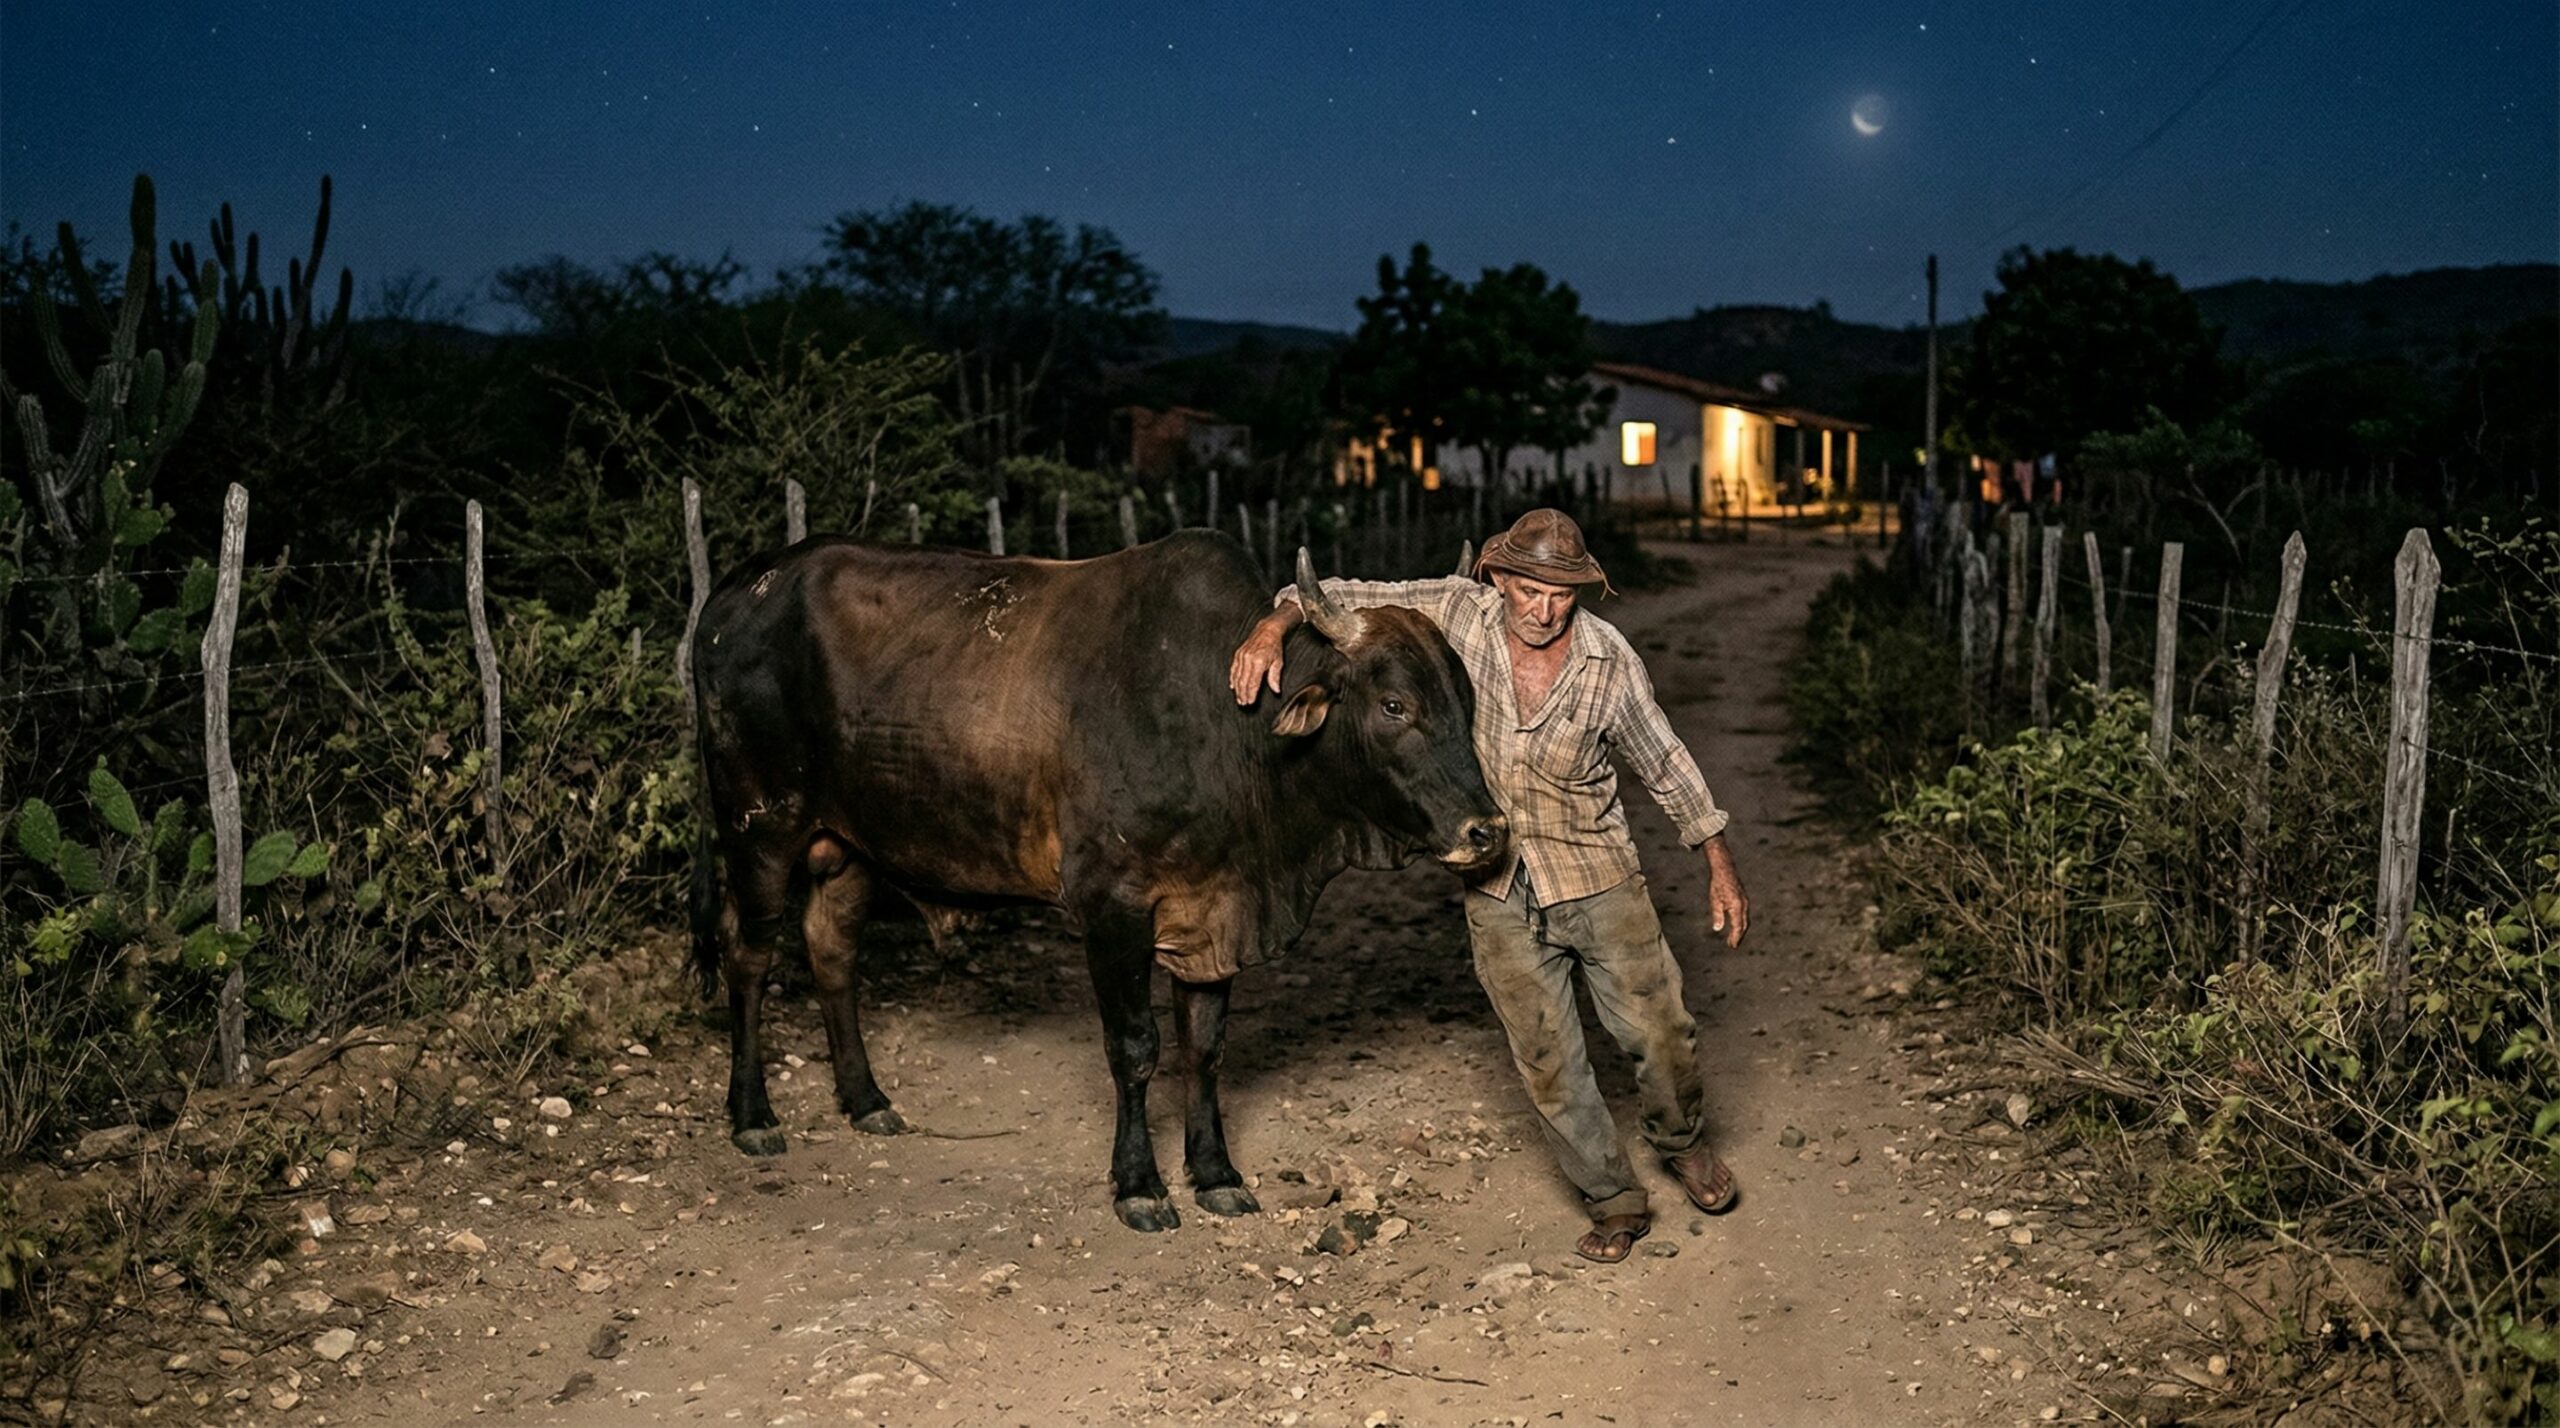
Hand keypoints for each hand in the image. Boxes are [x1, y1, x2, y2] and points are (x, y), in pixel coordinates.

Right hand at [1227, 615, 1289, 704]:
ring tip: (1239, 698)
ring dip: (1237, 689)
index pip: (1253, 683)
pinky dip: (1232, 679)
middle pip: (1243, 682)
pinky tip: (1233, 686)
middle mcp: (1248, 659)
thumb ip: (1275, 677)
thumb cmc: (1274, 646)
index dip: (1251, 694)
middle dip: (1243, 694)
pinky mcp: (1238, 654)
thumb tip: (1276, 691)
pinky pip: (1233, 669)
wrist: (1267, 630)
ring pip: (1237, 677)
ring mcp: (1241, 656)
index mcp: (1259, 662)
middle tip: (1243, 703)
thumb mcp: (1278, 662)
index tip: (1250, 702)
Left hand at [1703, 834, 1748, 948]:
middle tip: (1733, 946)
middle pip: (1744, 925)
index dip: (1735, 938)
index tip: (1731, 946)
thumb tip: (1717, 929)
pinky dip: (1741, 923)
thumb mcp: (1715, 900)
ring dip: (1740, 930)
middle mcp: (1744, 906)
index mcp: (1737, 907)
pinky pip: (1745, 915)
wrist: (1725, 870)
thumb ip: (1717, 915)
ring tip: (1734, 939)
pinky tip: (1736, 925)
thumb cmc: (1718, 885)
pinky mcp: (1744, 900)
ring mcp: (1745, 902)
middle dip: (1739, 936)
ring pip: (1745, 920)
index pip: (1737, 927)